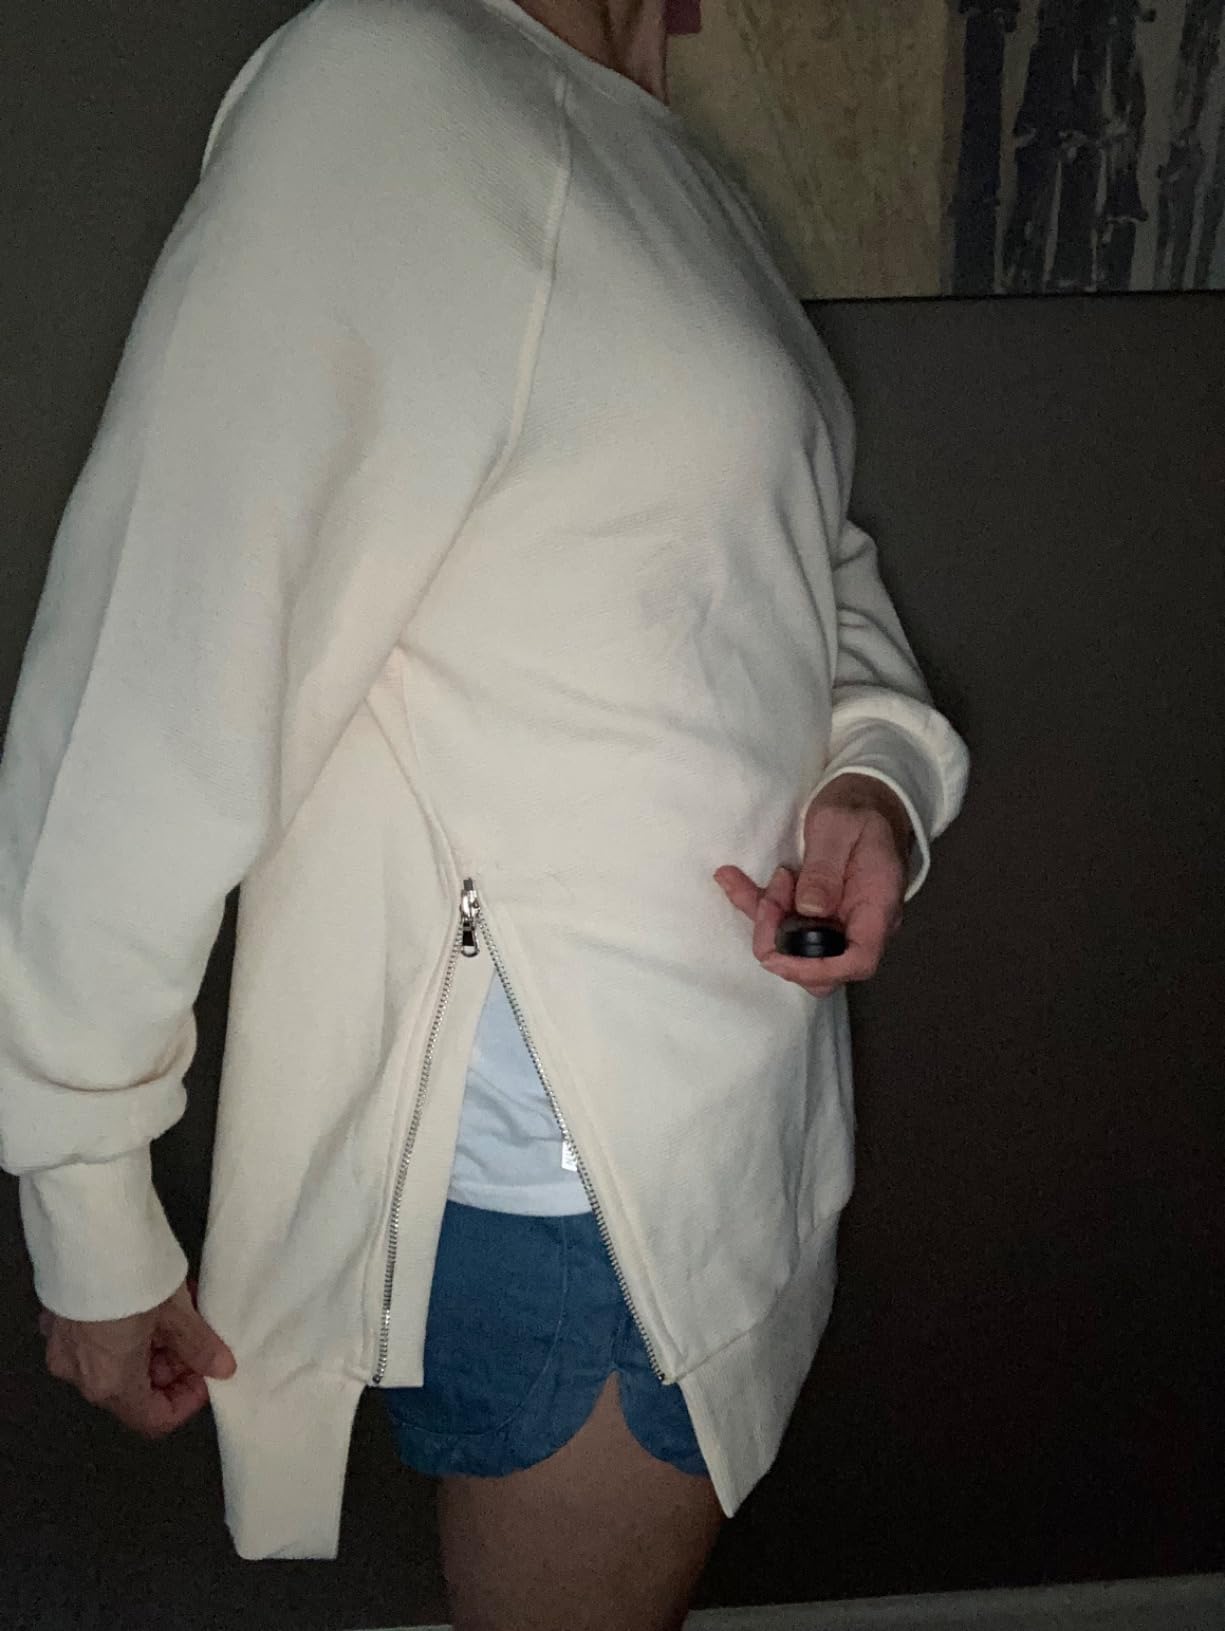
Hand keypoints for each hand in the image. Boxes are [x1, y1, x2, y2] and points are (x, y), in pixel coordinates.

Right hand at [38, 1277, 235, 1436]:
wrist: (86, 1232)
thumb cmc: (132, 1277)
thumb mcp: (176, 1312)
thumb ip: (198, 1345)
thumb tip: (222, 1368)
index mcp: (110, 1384)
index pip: (153, 1419)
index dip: (186, 1401)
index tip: (206, 1373)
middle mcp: (79, 1375)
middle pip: (133, 1390)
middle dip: (172, 1366)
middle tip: (197, 1333)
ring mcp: (63, 1347)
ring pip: (115, 1362)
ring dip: (152, 1344)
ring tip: (180, 1308)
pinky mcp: (58, 1319)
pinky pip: (97, 1338)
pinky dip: (125, 1330)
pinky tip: (148, 1299)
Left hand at [714, 774, 910, 996]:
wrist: (864, 800)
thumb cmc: (858, 810)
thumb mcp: (839, 827)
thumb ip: (825, 868)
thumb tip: (811, 910)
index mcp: (877, 906)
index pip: (858, 961)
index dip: (818, 969)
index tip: (781, 955)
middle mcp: (859, 924)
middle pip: (821, 967)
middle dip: (781, 943)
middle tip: (770, 897)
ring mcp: (836, 922)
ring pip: (794, 947)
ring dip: (766, 918)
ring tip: (766, 876)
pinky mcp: (813, 913)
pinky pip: (780, 922)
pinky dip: (753, 903)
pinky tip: (730, 879)